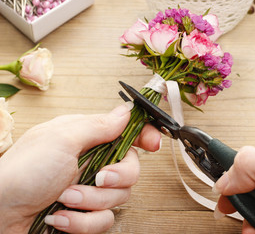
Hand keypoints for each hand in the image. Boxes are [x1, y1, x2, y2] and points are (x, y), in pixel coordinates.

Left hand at [0, 104, 160, 233]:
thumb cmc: (22, 172)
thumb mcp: (61, 140)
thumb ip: (98, 125)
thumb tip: (125, 111)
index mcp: (87, 138)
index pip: (126, 133)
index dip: (144, 137)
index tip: (153, 144)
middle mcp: (92, 162)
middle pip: (131, 168)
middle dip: (117, 177)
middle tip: (99, 178)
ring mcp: (89, 190)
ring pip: (119, 197)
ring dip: (92, 201)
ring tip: (65, 198)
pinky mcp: (85, 214)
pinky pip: (104, 221)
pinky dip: (82, 222)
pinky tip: (60, 217)